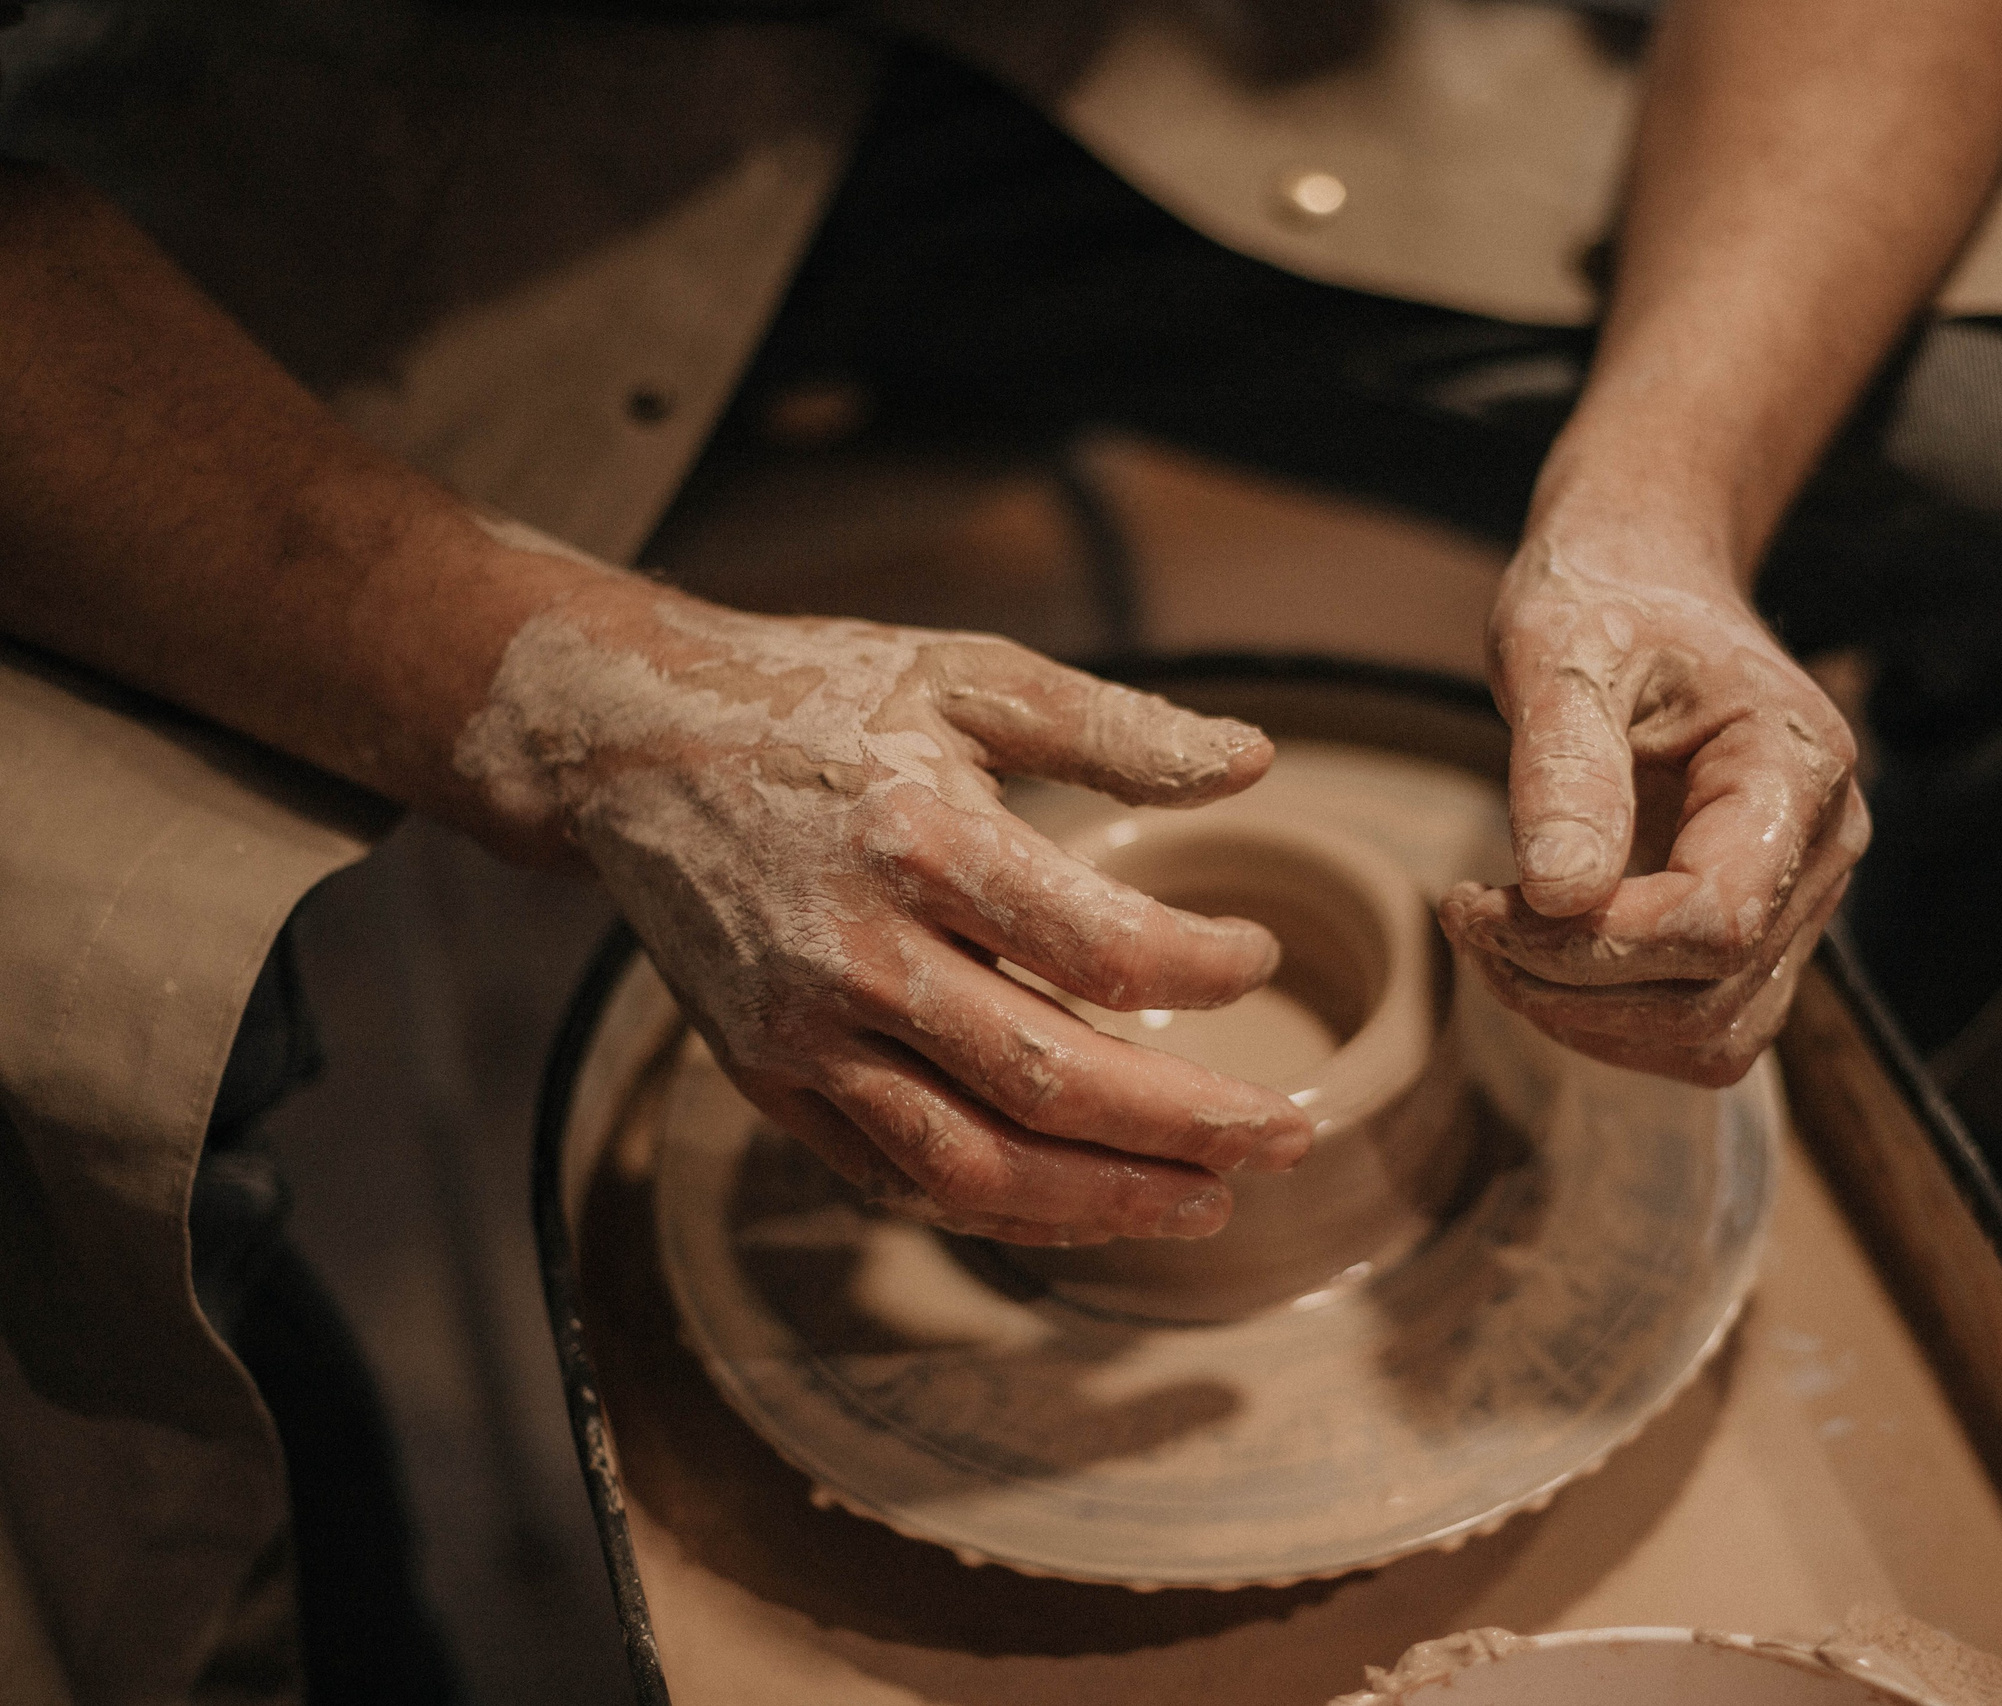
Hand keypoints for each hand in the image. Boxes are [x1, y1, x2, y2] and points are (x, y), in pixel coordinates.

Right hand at [458, 584, 1312, 1243]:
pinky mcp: (768, 1081)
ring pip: (972, 1165)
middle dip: (1188, 1127)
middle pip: (1051, 1082)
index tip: (1260, 958)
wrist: (626, 745)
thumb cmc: (818, 699)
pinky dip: (1003, 1213)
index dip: (1205, 970)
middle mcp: (859, 955)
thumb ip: (1114, 726)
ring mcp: (804, 1035)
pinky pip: (897, 1180)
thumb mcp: (966, 672)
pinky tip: (1089, 1207)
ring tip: (1209, 1204)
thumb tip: (1256, 763)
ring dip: (1104, 1201)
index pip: (1101, 949)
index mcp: (922, 841)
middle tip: (1289, 1140)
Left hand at [1440, 540, 1868, 1086]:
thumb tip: (1561, 896)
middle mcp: (1819, 848)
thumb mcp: (1559, 648)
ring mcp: (1795, 900)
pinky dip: (1601, 1017)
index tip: (1476, 902)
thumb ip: (1565, 767)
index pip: (1719, 919)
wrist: (1642, 585)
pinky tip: (1530, 952)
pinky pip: (1695, 1026)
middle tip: (1466, 917)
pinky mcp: (1754, 934)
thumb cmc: (1602, 599)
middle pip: (1712, 993)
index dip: (1593, 943)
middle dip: (1567, 982)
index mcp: (1797, 768)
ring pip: (1709, 1035)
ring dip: (1580, 1015)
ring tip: (1491, 936)